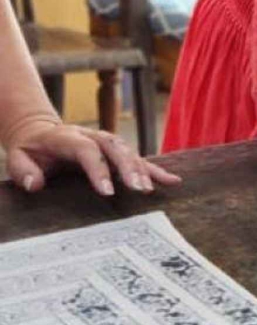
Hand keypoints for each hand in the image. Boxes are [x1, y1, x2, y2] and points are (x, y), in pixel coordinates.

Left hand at [4, 117, 179, 196]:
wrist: (39, 132)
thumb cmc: (30, 149)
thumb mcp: (17, 157)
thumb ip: (23, 171)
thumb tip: (35, 184)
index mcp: (67, 137)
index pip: (87, 150)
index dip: (98, 169)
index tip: (107, 192)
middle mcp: (91, 135)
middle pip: (114, 147)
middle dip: (128, 168)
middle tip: (138, 189)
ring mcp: (105, 141)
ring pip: (128, 151)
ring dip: (142, 170)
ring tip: (150, 189)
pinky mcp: (115, 151)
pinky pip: (138, 158)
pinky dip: (155, 170)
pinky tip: (172, 180)